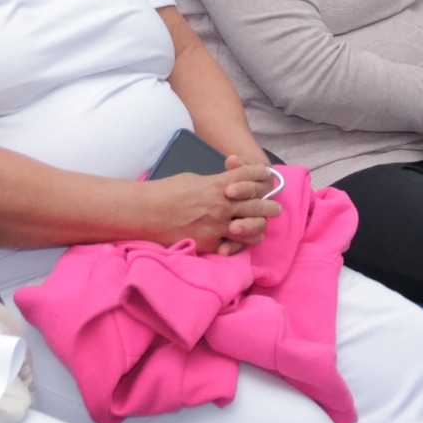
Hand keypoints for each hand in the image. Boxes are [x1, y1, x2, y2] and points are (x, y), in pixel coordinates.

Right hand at [149, 162, 280, 253]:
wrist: (146, 213)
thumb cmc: (166, 192)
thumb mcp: (194, 180)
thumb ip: (214, 185)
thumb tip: (225, 189)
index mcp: (219, 185)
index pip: (250, 176)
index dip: (262, 175)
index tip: (267, 176)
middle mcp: (222, 205)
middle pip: (258, 205)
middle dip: (269, 206)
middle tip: (276, 208)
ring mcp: (217, 227)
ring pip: (252, 229)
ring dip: (259, 227)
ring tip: (262, 228)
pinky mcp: (209, 244)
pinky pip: (233, 247)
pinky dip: (238, 245)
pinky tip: (240, 243)